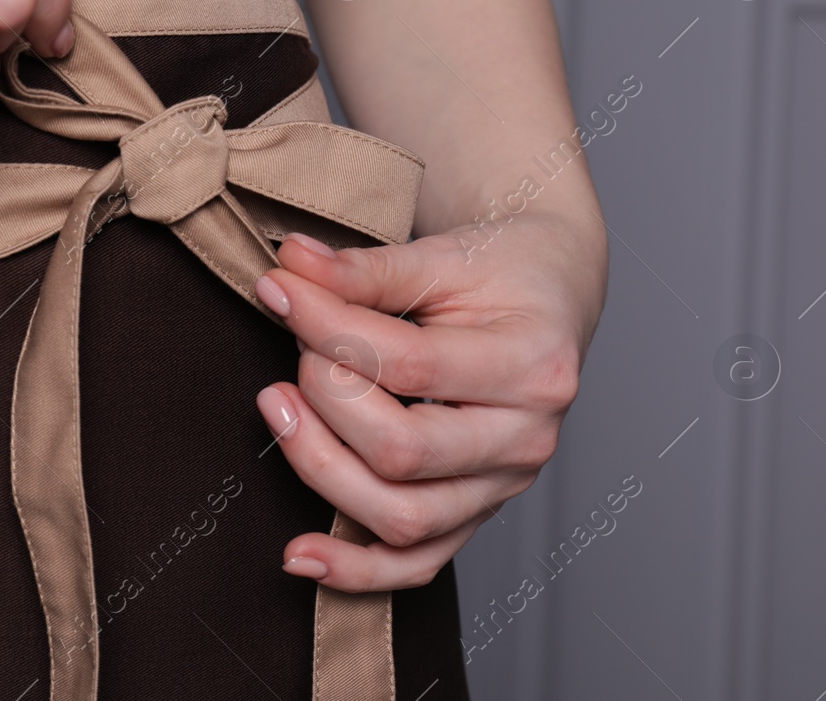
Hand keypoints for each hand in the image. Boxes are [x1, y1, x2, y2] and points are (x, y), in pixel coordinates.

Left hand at [252, 212, 606, 590]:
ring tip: (278, 407)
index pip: (411, 364)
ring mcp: (503, 487)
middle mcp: (526, 438)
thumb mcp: (443, 254)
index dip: (329, 329)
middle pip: (403, 451)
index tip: (281, 290)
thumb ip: (366, 269)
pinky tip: (299, 554)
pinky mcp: (475, 513)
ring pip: (401, 517)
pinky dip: (354, 572)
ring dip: (319, 467)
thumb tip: (290, 265)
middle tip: (298, 347)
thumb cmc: (501, 271)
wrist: (547, 293)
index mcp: (533, 365)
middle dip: (325, 398)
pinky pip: (415, 564)